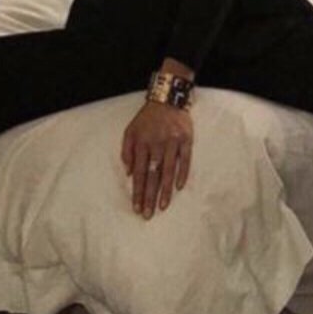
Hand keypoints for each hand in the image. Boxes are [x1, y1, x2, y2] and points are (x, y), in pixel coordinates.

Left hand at [121, 97, 193, 218]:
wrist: (167, 98)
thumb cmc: (147, 118)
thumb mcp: (130, 131)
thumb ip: (127, 151)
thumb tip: (129, 173)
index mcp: (141, 143)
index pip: (139, 172)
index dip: (137, 191)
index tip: (136, 208)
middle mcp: (156, 144)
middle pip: (153, 175)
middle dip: (150, 196)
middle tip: (148, 215)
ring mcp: (172, 142)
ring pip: (168, 170)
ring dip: (165, 190)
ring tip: (162, 207)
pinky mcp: (186, 139)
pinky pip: (185, 159)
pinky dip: (182, 173)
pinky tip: (179, 188)